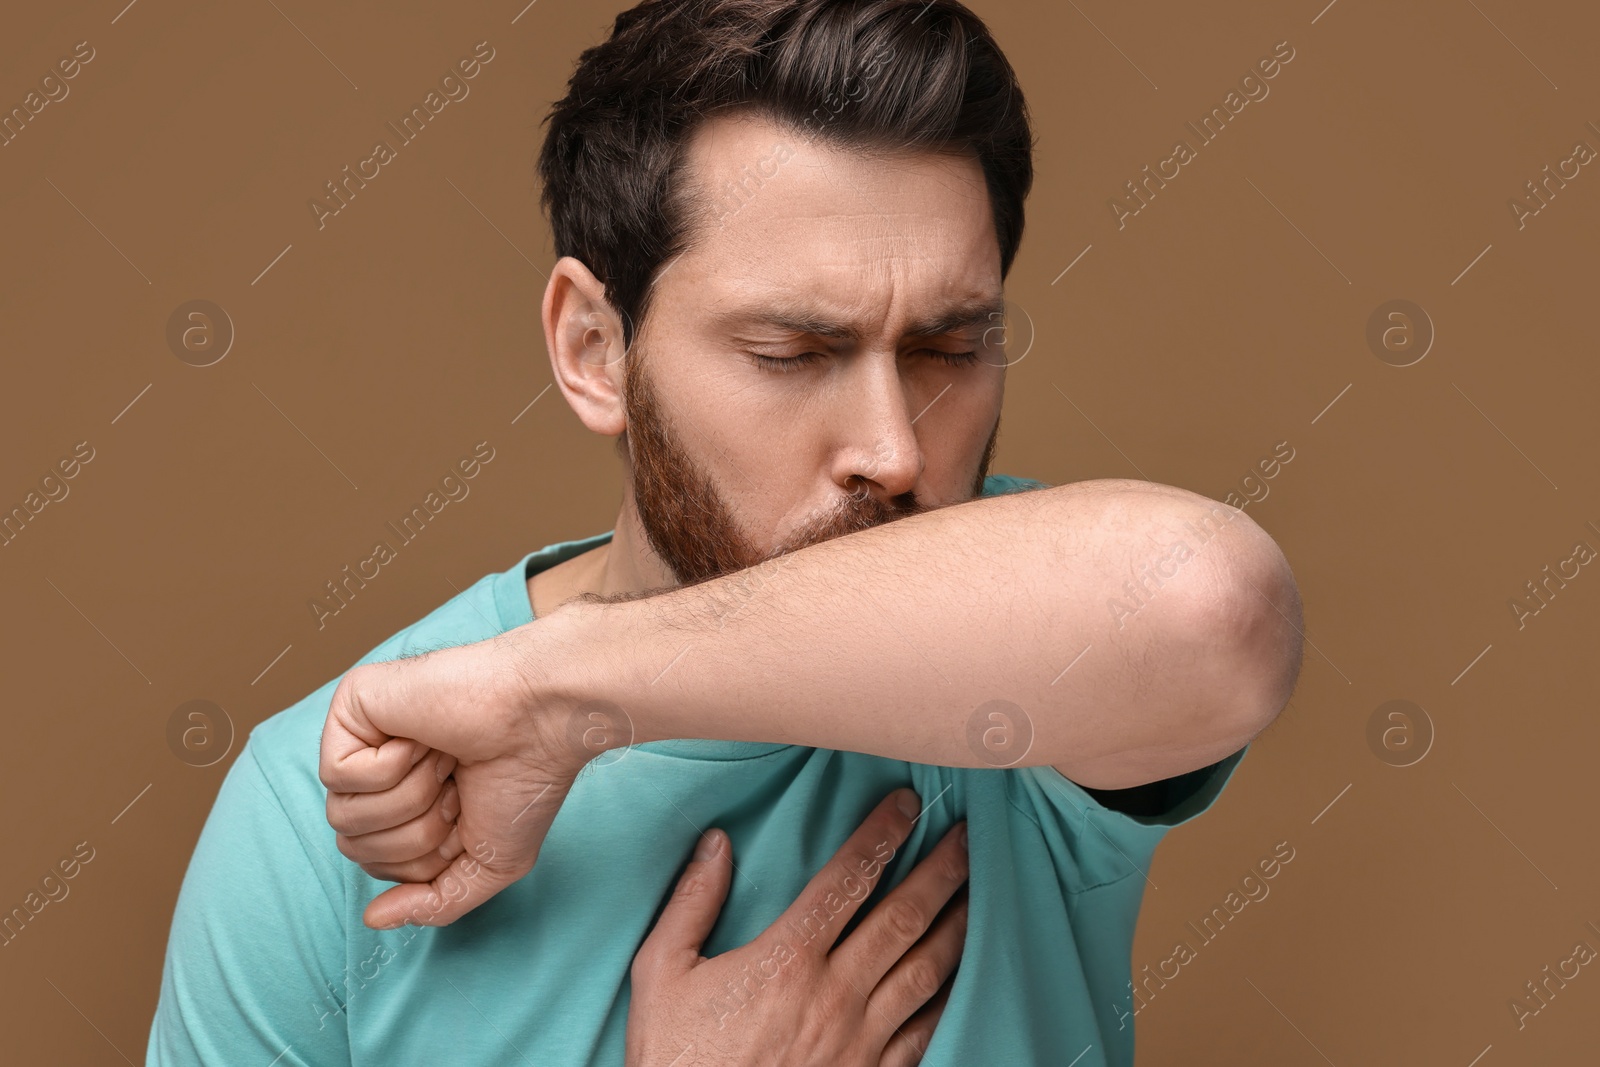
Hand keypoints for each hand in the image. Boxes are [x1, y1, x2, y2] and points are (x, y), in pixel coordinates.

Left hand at [319, 630, 584, 928]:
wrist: (542, 720)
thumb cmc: (526, 781)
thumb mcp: (488, 864)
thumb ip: (434, 903)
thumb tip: (373, 919)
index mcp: (405, 802)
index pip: (374, 863)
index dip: (424, 858)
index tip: (467, 811)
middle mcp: (377, 770)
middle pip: (354, 845)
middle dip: (417, 833)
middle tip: (457, 786)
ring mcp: (361, 737)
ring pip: (342, 814)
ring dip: (409, 798)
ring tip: (443, 759)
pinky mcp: (350, 706)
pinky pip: (337, 772)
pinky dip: (392, 766)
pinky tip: (425, 738)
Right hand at [627, 789, 967, 1066]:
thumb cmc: (675, 1058)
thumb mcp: (660, 973)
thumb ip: (691, 903)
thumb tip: (716, 844)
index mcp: (786, 960)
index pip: (847, 880)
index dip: (881, 835)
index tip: (906, 804)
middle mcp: (834, 995)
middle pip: (903, 918)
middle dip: (940, 872)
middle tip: (966, 835)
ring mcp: (859, 1041)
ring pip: (926, 971)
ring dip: (957, 926)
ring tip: (978, 892)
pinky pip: (925, 1030)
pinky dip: (949, 995)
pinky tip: (961, 973)